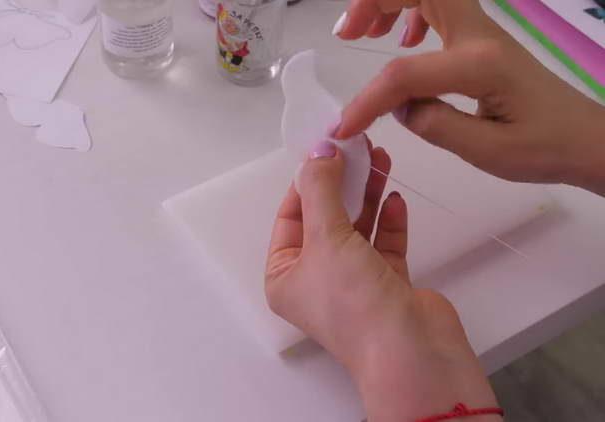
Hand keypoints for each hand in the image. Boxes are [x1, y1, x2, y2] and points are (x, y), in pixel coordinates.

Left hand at [265, 141, 500, 420]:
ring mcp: (353, 282)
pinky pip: (384, 244)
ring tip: (379, 157)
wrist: (412, 351)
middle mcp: (316, 280)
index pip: (290, 218)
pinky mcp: (388, 284)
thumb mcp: (326, 238)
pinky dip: (389, 220)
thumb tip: (318, 152)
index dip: (306, 182)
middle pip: (326, 218)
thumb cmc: (354, 302)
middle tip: (356, 145)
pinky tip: (394, 197)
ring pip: (357, 227)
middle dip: (340, 182)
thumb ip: (321, 190)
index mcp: (285, 276)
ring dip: (367, 193)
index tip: (324, 148)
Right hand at [335, 0, 604, 195]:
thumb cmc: (543, 148)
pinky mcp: (480, 39)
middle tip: (346, 35)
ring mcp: (481, 32)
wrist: (585, 138)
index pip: (405, 72)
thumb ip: (434, 125)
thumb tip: (397, 107)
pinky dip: (409, 13)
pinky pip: (438, 6)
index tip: (345, 126)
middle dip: (373, 2)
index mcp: (479, 65)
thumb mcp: (487, 151)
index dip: (367, 99)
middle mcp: (479, 36)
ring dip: (388, 2)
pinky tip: (402, 40)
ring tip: (362, 34)